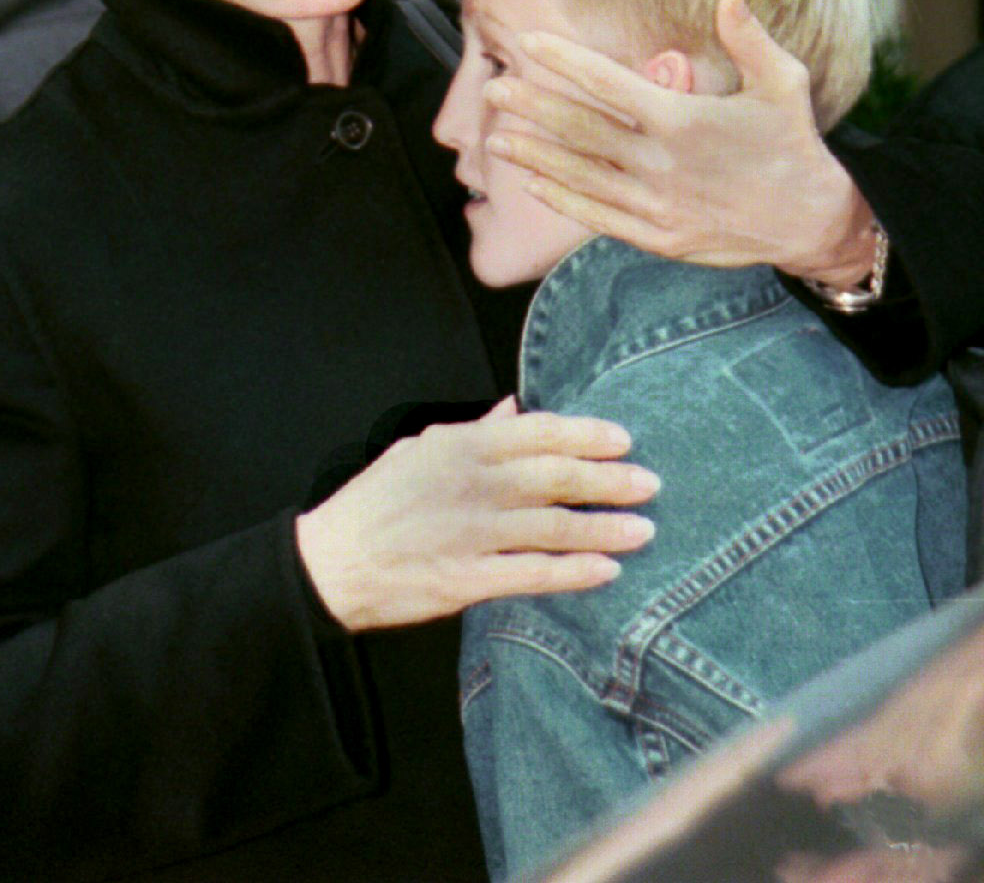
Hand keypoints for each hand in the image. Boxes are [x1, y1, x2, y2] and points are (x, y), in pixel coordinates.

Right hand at [294, 397, 658, 631]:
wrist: (332, 561)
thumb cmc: (377, 502)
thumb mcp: (419, 449)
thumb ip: (474, 430)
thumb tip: (516, 406)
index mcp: (461, 446)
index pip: (538, 431)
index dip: (586, 433)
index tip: (623, 439)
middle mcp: (473, 484)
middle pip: (557, 477)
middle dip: (610, 479)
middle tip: (650, 483)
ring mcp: (472, 533)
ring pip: (554, 526)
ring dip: (605, 527)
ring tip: (644, 529)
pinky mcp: (467, 579)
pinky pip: (532, 574)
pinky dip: (574, 572)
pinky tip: (607, 571)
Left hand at [483, 0, 877, 284]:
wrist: (813, 220)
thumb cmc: (793, 143)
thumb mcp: (784, 81)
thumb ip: (749, 36)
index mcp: (683, 119)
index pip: (610, 84)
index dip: (566, 61)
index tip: (531, 42)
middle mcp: (662, 163)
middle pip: (583, 131)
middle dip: (533, 108)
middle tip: (494, 89)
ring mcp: (657, 205)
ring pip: (581, 177)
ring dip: (535, 157)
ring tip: (495, 140)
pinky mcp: (659, 237)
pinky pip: (599, 218)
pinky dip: (563, 200)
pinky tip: (533, 185)